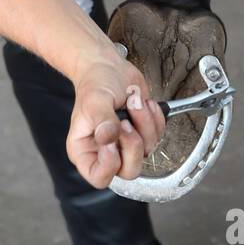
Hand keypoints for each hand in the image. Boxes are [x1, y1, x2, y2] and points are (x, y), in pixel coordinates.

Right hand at [68, 54, 166, 188]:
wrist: (109, 67)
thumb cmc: (95, 83)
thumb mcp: (95, 101)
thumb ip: (103, 121)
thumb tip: (108, 138)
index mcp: (84, 150)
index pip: (99, 178)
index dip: (110, 165)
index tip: (112, 139)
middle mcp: (105, 152)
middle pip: (129, 171)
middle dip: (133, 144)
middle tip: (126, 122)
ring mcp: (125, 145)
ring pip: (147, 151)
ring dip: (144, 123)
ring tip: (132, 102)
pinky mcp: (142, 134)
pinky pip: (159, 136)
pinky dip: (154, 118)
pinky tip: (142, 103)